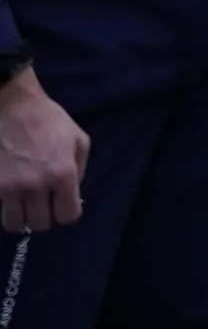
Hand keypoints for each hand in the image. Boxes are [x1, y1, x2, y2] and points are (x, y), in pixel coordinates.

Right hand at [0, 72, 88, 233]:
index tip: (62, 205)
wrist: (10, 105)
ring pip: (14, 224)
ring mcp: (8, 187)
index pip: (68, 216)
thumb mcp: (77, 138)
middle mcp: (35, 186)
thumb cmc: (47, 119)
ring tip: (22, 204)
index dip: (66, 212)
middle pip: (40, 224)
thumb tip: (74, 193)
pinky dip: (3, 207)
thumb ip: (79, 169)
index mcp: (62, 174)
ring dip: (20, 217)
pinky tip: (8, 195)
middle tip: (41, 204)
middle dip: (43, 216)